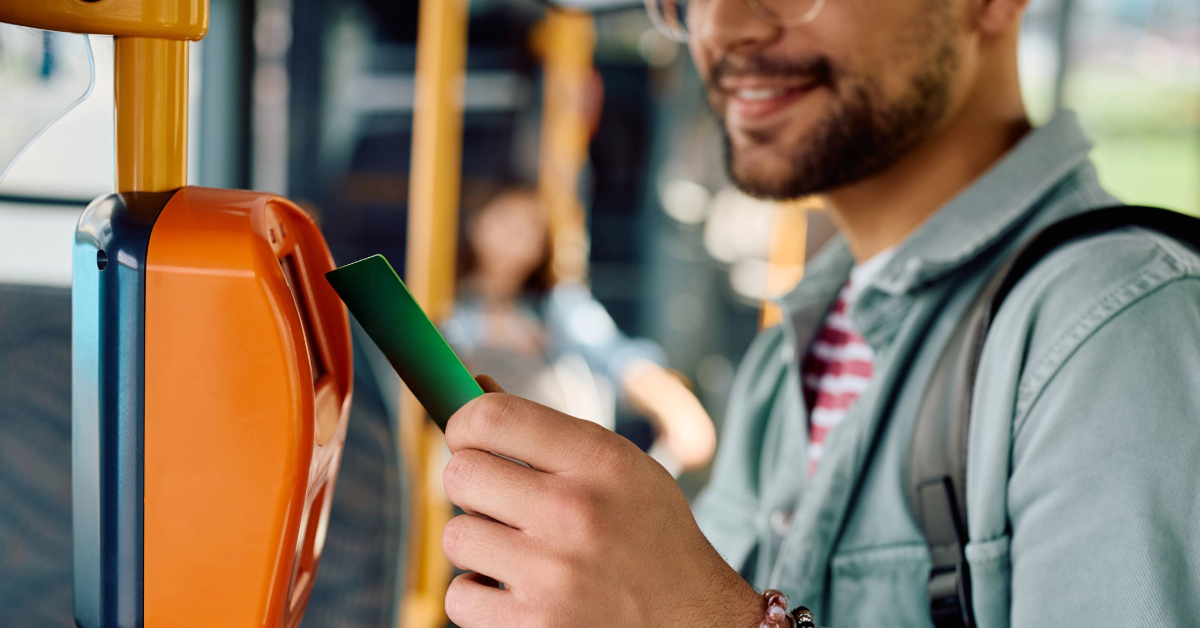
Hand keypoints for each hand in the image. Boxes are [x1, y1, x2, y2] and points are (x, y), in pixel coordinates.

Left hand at [441, 375, 762, 627]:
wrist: (694, 623)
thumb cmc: (650, 538)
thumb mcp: (621, 470)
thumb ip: (550, 433)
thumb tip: (474, 387)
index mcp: (600, 462)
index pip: (493, 417)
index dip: (464, 422)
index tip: (466, 437)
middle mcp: (575, 513)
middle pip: (460, 474)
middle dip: (470, 486)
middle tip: (498, 501)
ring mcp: (553, 576)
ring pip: (456, 537)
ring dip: (479, 544)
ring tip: (520, 552)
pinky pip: (460, 596)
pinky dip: (480, 596)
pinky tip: (519, 591)